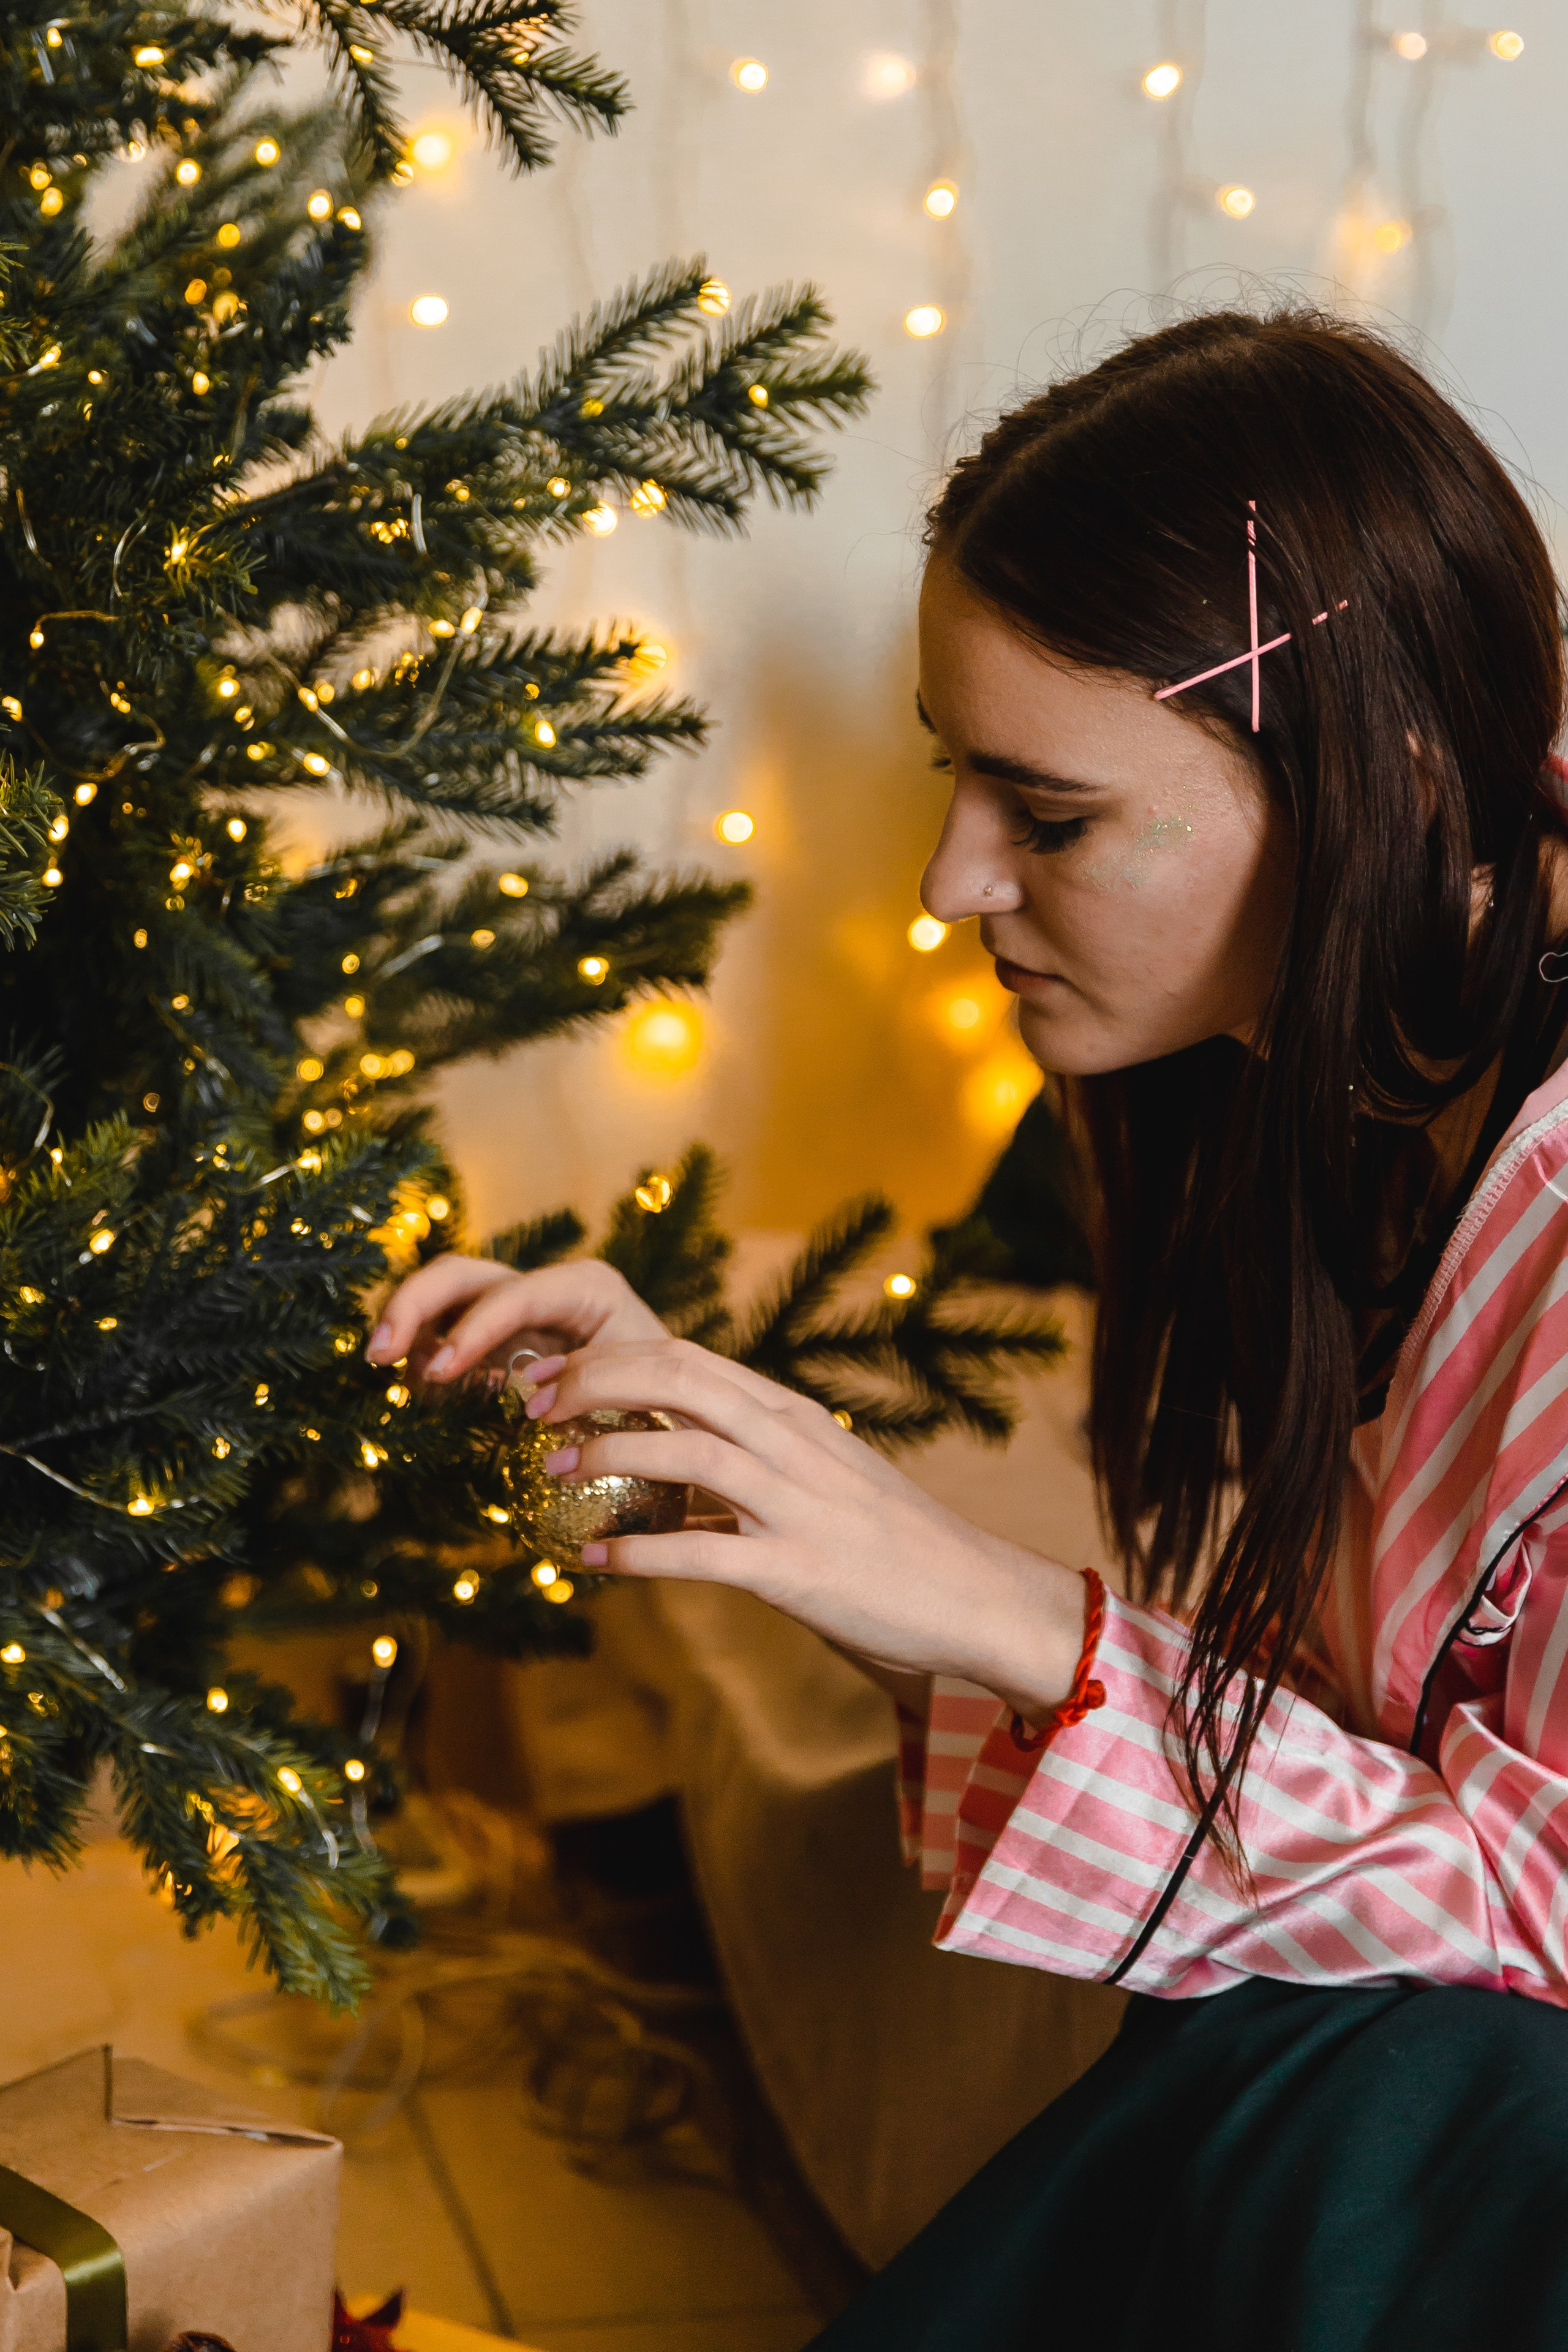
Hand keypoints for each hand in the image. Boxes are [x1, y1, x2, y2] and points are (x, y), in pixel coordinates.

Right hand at [366, 1255, 665, 1384]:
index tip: (439, 1372)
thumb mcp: (643, 1389)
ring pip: (447, 1297)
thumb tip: (531, 1403)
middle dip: (414, 1304)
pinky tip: (421, 1390)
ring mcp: (521, 1314)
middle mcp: (548, 1290)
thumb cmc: (673, 1402)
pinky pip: (450, 1333)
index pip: (514, 1293)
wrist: (687, 1415)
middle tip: (378, 1355)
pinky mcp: (503, 1343)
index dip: (471, 1329)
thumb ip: (595, 1385)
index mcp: (588, 1289)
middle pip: (464, 1274)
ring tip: (391, 1372)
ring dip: (411, 1326)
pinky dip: (427, 1354)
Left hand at [528, 1336, 1088, 1720]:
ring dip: (605, 1455)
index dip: (606, 1360)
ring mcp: (798, 1505)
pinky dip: (640, 1553)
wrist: (979, 1598)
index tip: (547, 1376)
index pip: (687, 1358)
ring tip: (545, 1469)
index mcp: (791, 1416)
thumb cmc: (893, 1543)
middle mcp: (792, 1444)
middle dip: (593, 1382)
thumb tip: (670, 1462)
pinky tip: (594, 1560)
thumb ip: (752, 1459)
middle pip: (679, 1379)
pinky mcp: (801, 1570)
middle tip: (529, 1405)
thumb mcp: (822, 1477)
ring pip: (686, 1452)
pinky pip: (703, 1554)